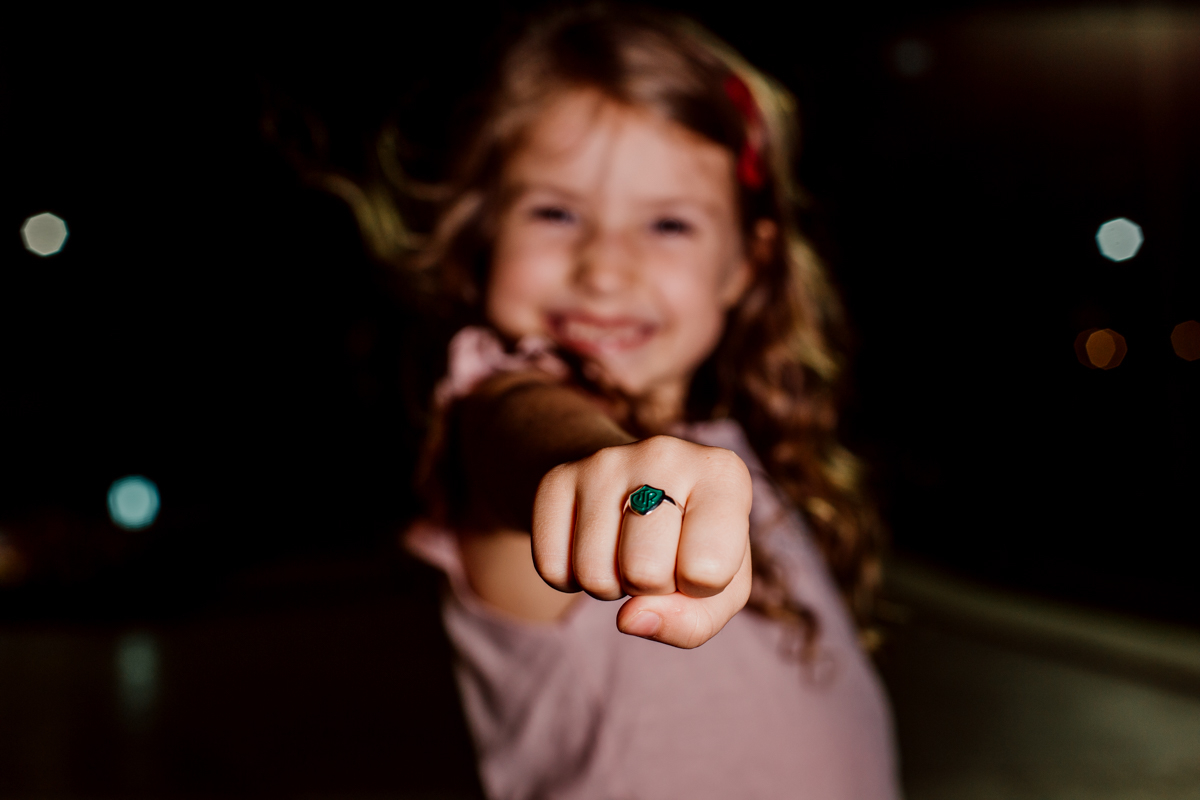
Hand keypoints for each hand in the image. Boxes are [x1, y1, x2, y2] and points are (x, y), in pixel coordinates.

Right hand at [532, 435, 752, 647]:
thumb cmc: (692, 544)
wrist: (630, 488)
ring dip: (609, 585)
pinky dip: (570, 577)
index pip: (707, 571)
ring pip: (593, 575)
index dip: (697, 587)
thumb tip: (632, 618)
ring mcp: (604, 461)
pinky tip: (591, 544)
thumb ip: (694, 620)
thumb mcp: (720, 588)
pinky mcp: (557, 477)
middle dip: (648, 587)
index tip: (696, 558)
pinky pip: (551, 567)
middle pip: (644, 572)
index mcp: (724, 474)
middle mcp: (664, 453)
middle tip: (656, 557)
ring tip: (624, 549)